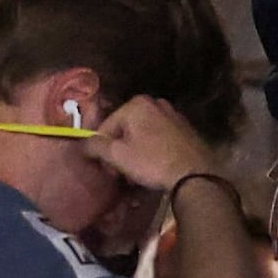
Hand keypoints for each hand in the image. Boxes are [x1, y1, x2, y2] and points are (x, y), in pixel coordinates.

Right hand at [92, 91, 222, 198]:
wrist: (195, 174)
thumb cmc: (152, 162)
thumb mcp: (118, 156)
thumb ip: (96, 146)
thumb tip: (83, 144)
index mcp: (136, 104)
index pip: (106, 127)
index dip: (103, 151)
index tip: (108, 170)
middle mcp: (155, 103)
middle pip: (125, 129)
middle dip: (120, 151)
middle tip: (122, 174)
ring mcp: (172, 115)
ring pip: (142, 135)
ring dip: (135, 153)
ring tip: (138, 174)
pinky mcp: (184, 129)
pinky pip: (159, 139)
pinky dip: (152, 151)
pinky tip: (155, 168)